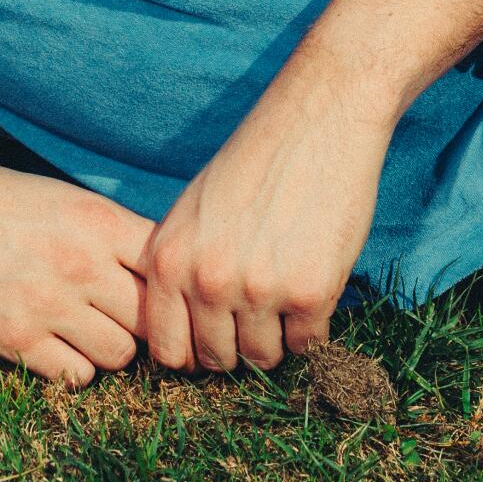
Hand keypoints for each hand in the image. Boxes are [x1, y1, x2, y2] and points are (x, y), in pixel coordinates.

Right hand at [0, 146, 151, 387]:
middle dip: (143, 326)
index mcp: (98, 222)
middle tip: (124, 321)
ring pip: (120, 355)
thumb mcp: (67, 201)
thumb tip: (168, 278)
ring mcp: (47, 304)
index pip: (166, 271)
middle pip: (151, 321)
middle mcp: (79, 263)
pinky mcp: (16, 339)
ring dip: (110, 349)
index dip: (171, 290)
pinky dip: (74, 368)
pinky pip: (76, 376)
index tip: (163, 298)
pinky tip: (58, 344)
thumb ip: (115, 235)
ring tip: (87, 330)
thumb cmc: (2, 206)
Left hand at [137, 100, 390, 375]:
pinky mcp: (311, 292)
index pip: (167, 351)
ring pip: (263, 358)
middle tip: (258, 319)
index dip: (193, 353)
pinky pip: (308, 344)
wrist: (315, 120)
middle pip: (217, 360)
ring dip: (277, 340)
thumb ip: (179, 269)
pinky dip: (313, 328)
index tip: (214, 340)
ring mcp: (258, 290)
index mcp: (168, 261)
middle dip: (237, 348)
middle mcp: (206, 281)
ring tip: (285, 299)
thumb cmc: (253, 162)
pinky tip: (314, 289)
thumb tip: (182, 336)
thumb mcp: (190, 211)